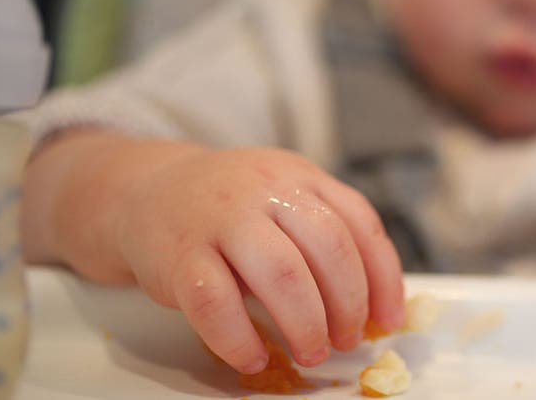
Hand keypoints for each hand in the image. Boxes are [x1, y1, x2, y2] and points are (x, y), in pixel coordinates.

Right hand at [24, 134, 403, 373]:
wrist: (148, 191)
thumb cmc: (232, 211)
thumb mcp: (286, 200)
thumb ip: (327, 236)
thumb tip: (374, 306)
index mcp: (301, 177)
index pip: (360, 224)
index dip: (382, 278)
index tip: (387, 320)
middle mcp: (266, 190)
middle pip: (328, 247)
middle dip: (347, 304)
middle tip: (346, 341)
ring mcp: (221, 218)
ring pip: (280, 273)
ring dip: (305, 323)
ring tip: (311, 353)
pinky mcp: (178, 254)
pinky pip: (215, 303)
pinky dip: (240, 339)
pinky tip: (253, 357)